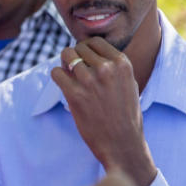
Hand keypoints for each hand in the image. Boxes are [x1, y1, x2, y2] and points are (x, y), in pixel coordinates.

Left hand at [51, 37, 156, 185]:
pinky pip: (56, 72)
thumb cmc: (126, 116)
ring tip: (70, 77)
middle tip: (76, 71)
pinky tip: (65, 87)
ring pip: (66, 55)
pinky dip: (57, 77)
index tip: (85, 60)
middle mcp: (106, 68)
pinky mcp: (74, 94)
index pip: (96, 42)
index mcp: (122, 63)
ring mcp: (89, 80)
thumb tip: (92, 51)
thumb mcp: (129, 84)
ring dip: (65, 65)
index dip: (87, 50)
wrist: (122, 144)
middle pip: (79, 47)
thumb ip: (114, 67)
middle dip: (75, 57)